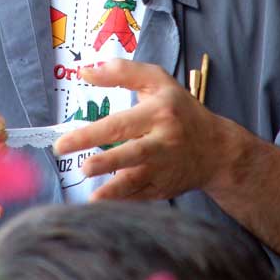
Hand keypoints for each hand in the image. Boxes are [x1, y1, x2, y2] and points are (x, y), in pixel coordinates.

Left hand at [54, 58, 227, 201]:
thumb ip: (122, 72)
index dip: (90, 134)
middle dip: (106, 162)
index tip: (62, 144)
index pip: (120, 124)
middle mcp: (163, 141)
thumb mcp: (158, 81)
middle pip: (132, 153)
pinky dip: (121, 202)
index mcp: (159, 112)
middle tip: (82, 168)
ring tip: (93, 198)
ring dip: (114, 190)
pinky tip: (102, 206)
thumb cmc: (180, 109)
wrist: (216, 149)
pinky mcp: (164, 189)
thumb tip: (83, 72)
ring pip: (138, 181)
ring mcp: (164, 168)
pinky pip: (139, 197)